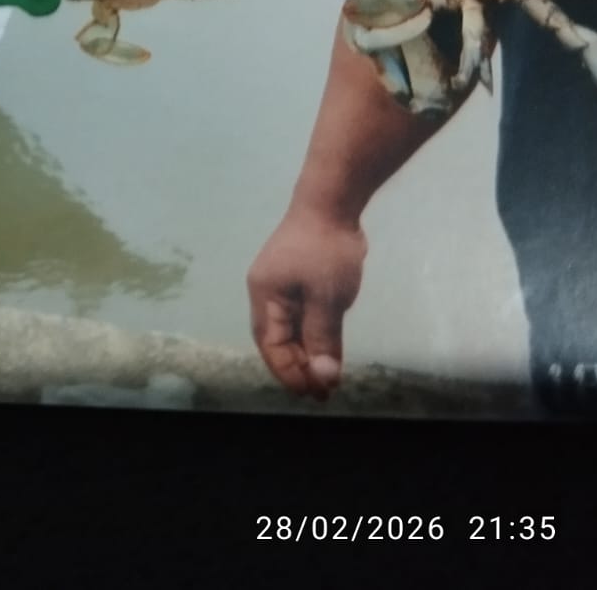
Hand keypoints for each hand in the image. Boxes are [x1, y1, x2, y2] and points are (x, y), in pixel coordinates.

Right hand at [246, 205, 367, 400]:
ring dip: (306, 353)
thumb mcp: (327, 298)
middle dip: (296, 368)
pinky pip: (300, 315)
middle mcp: (266, 293)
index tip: (313, 394)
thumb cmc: (326, 251)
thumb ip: (322, 338)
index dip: (289, 372)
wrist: (332, 203)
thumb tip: (324, 377)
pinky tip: (326, 348)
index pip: (271, 345)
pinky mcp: (297, 278)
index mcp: (264, 296)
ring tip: (326, 377)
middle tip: (322, 393)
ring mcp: (281, 284)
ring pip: (288, 328)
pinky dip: (311, 335)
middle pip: (276, 339)